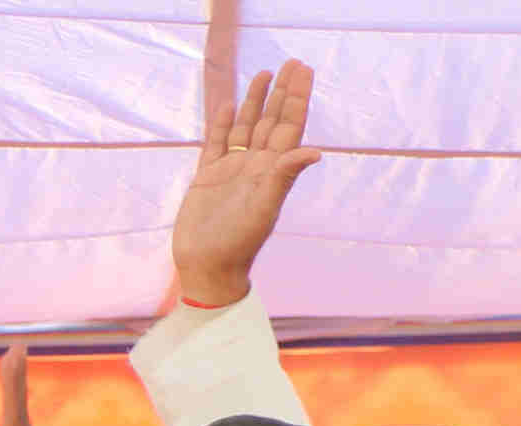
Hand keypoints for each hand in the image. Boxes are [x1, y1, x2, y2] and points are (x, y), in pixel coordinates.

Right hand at [0, 345, 37, 425]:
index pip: (15, 412)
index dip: (14, 382)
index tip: (15, 351)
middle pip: (20, 411)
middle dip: (16, 380)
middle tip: (15, 350)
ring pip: (19, 422)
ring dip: (15, 396)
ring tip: (11, 373)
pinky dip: (11, 416)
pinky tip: (7, 419)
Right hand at [173, 59, 322, 310]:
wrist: (207, 267)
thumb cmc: (238, 243)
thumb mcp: (264, 209)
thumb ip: (284, 176)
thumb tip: (313, 151)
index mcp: (272, 170)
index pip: (289, 125)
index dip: (297, 97)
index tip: (303, 70)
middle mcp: (255, 166)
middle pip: (271, 121)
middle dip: (281, 92)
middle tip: (291, 63)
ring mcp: (231, 170)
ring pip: (246, 128)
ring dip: (255, 102)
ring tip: (262, 74)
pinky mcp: (207, 179)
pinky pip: (217, 144)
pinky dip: (223, 125)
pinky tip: (228, 106)